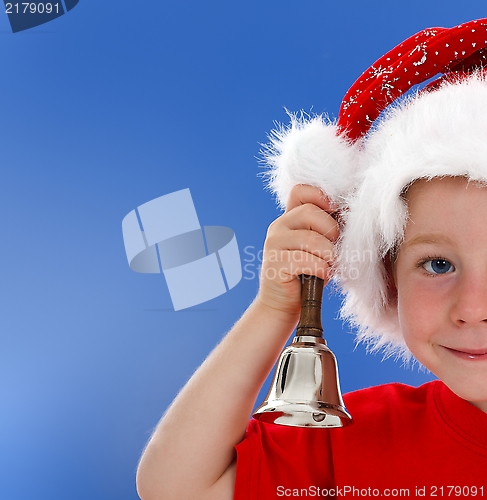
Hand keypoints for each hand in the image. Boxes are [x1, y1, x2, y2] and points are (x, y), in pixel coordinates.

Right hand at [256, 185, 339, 318]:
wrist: (285, 304)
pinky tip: (322, 275)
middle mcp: (279, 226)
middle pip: (310, 212)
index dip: (320, 196)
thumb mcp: (321, 246)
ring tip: (329, 265)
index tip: (335, 212)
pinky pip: (306, 260)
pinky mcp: (275, 263)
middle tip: (334, 250)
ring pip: (311, 239)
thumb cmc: (309, 273)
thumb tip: (353, 213)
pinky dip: (321, 269)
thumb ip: (328, 228)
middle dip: (331, 231)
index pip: (300, 191)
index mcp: (290, 218)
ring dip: (328, 254)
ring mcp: (274, 244)